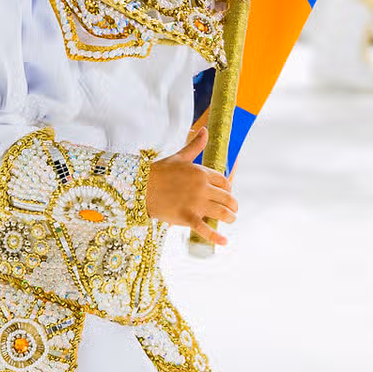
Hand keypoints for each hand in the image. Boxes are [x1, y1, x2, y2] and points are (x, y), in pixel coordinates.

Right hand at [146, 123, 237, 247]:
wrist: (139, 187)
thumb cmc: (159, 172)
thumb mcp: (179, 157)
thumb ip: (195, 145)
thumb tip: (204, 130)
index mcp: (201, 172)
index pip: (224, 182)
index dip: (228, 189)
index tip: (226, 194)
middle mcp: (202, 187)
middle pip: (227, 198)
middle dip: (233, 205)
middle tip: (233, 210)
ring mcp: (195, 203)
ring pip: (222, 212)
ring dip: (230, 217)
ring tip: (230, 219)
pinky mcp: (187, 217)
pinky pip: (206, 229)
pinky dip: (216, 237)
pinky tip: (224, 242)